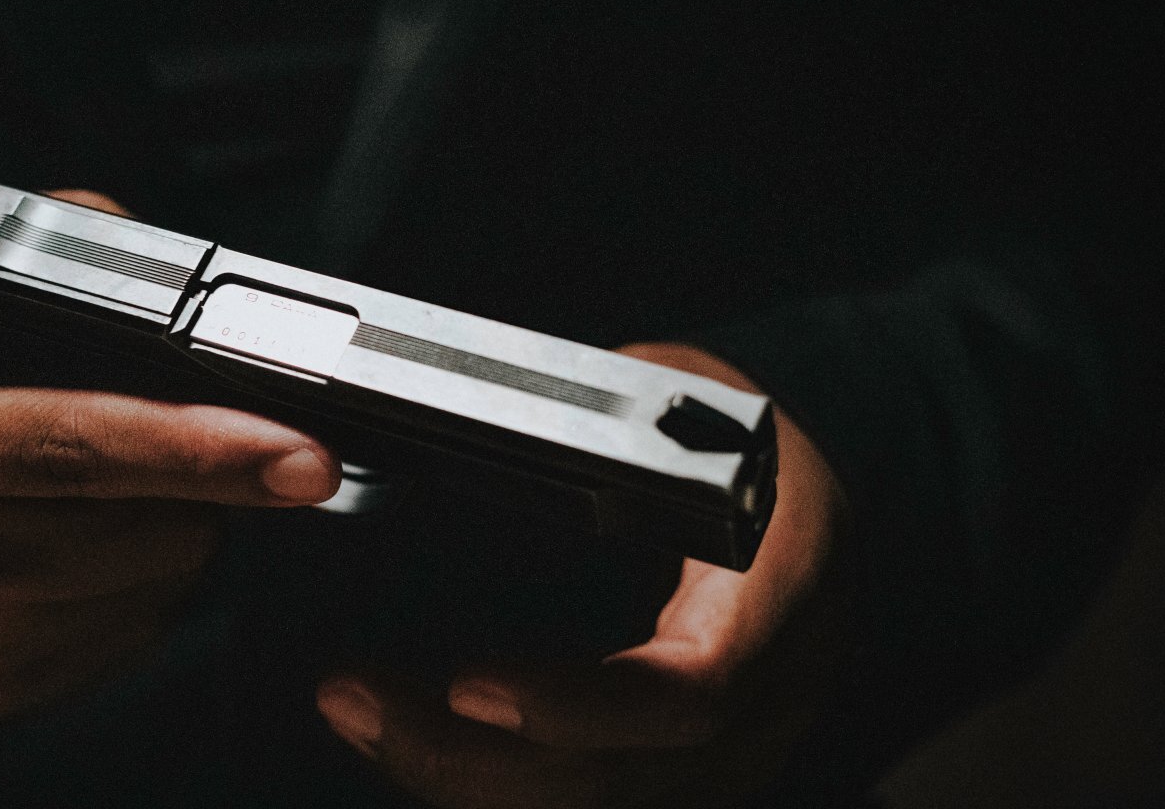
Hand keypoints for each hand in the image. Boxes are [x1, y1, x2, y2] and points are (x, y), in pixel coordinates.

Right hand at [0, 193, 339, 722]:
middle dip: (188, 469)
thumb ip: (33, 240)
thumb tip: (148, 251)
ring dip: (160, 523)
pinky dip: (128, 579)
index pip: (79, 446)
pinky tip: (57, 540)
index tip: (301, 458)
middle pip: (149, 521)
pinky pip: (129, 630)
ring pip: (158, 579)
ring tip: (73, 481)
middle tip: (134, 425)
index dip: (201, 449)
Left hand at [316, 343, 846, 807]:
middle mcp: (770, 692)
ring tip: (357, 712)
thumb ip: (607, 424)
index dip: (578, 705)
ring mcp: (732, 750)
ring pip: (591, 806)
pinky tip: (404, 737)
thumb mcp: (688, 397)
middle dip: (474, 760)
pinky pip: (581, 799)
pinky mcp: (683, 772)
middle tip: (356, 699)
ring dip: (458, 778)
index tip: (464, 686)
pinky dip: (484, 782)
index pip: (693, 687)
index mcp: (785, 585)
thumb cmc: (738, 433)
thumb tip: (485, 414)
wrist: (807, 498)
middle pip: (620, 777)